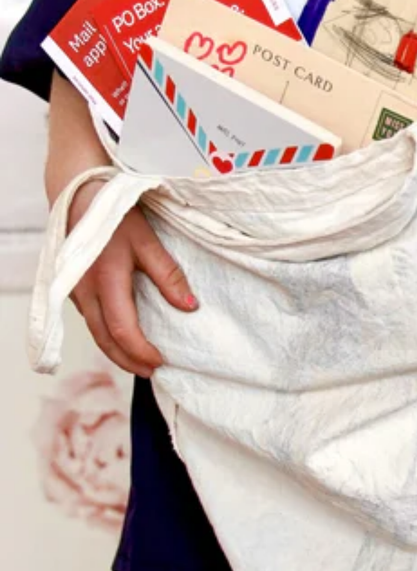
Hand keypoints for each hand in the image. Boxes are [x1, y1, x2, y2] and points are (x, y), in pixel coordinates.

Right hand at [66, 178, 195, 378]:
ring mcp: (74, 293)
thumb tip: (190, 307)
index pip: (123, 330)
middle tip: (151, 373)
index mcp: (105, 282)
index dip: (141, 351)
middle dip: (127, 360)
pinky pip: (89, 320)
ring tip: (139, 361)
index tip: (161, 363)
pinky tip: (121, 337)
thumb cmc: (115, 216)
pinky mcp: (72, 289)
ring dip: (115, 350)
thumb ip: (168, 274)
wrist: (78, 197)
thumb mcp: (147, 241)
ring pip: (94, 332)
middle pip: (104, 340)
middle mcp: (84, 293)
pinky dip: (106, 334)